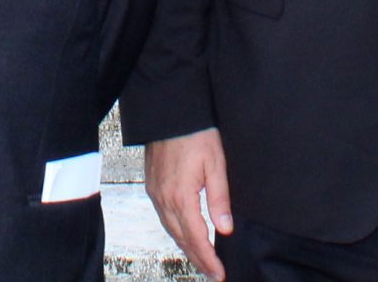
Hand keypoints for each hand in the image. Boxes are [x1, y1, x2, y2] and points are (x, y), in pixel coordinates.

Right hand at [143, 128, 233, 281]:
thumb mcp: (216, 165)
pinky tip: (185, 234)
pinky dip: (176, 231)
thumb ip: (220, 199)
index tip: (220, 274)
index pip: (196, 238)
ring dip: (186, 247)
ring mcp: (155, 192)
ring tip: (202, 260)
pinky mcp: (152, 185)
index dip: (209, 259)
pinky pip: (164, 217)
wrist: (170, 111)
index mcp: (181, 197)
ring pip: (170, 230)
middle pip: (181, 239)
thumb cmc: (195, 133)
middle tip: (214, 274)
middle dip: (198, 259)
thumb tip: (225, 228)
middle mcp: (164, 198)